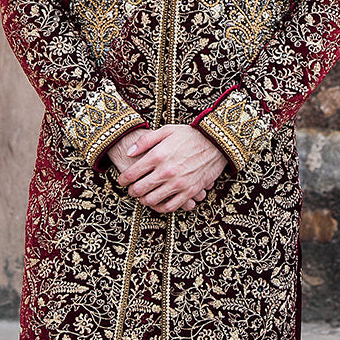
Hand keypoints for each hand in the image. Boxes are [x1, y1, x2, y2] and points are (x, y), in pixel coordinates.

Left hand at [111, 124, 227, 212]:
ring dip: (144, 201)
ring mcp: (178, 183)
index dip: (122, 180)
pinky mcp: (190, 191)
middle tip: (132, 190)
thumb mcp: (166, 130)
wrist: (217, 142)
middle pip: (139, 189)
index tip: (122, 181)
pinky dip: (161, 208)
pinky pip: (171, 207)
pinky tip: (159, 203)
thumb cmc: (191, 135)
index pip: (131, 174)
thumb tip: (129, 152)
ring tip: (144, 197)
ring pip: (152, 201)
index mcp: (158, 156)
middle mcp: (166, 171)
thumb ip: (145, 140)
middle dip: (131, 191)